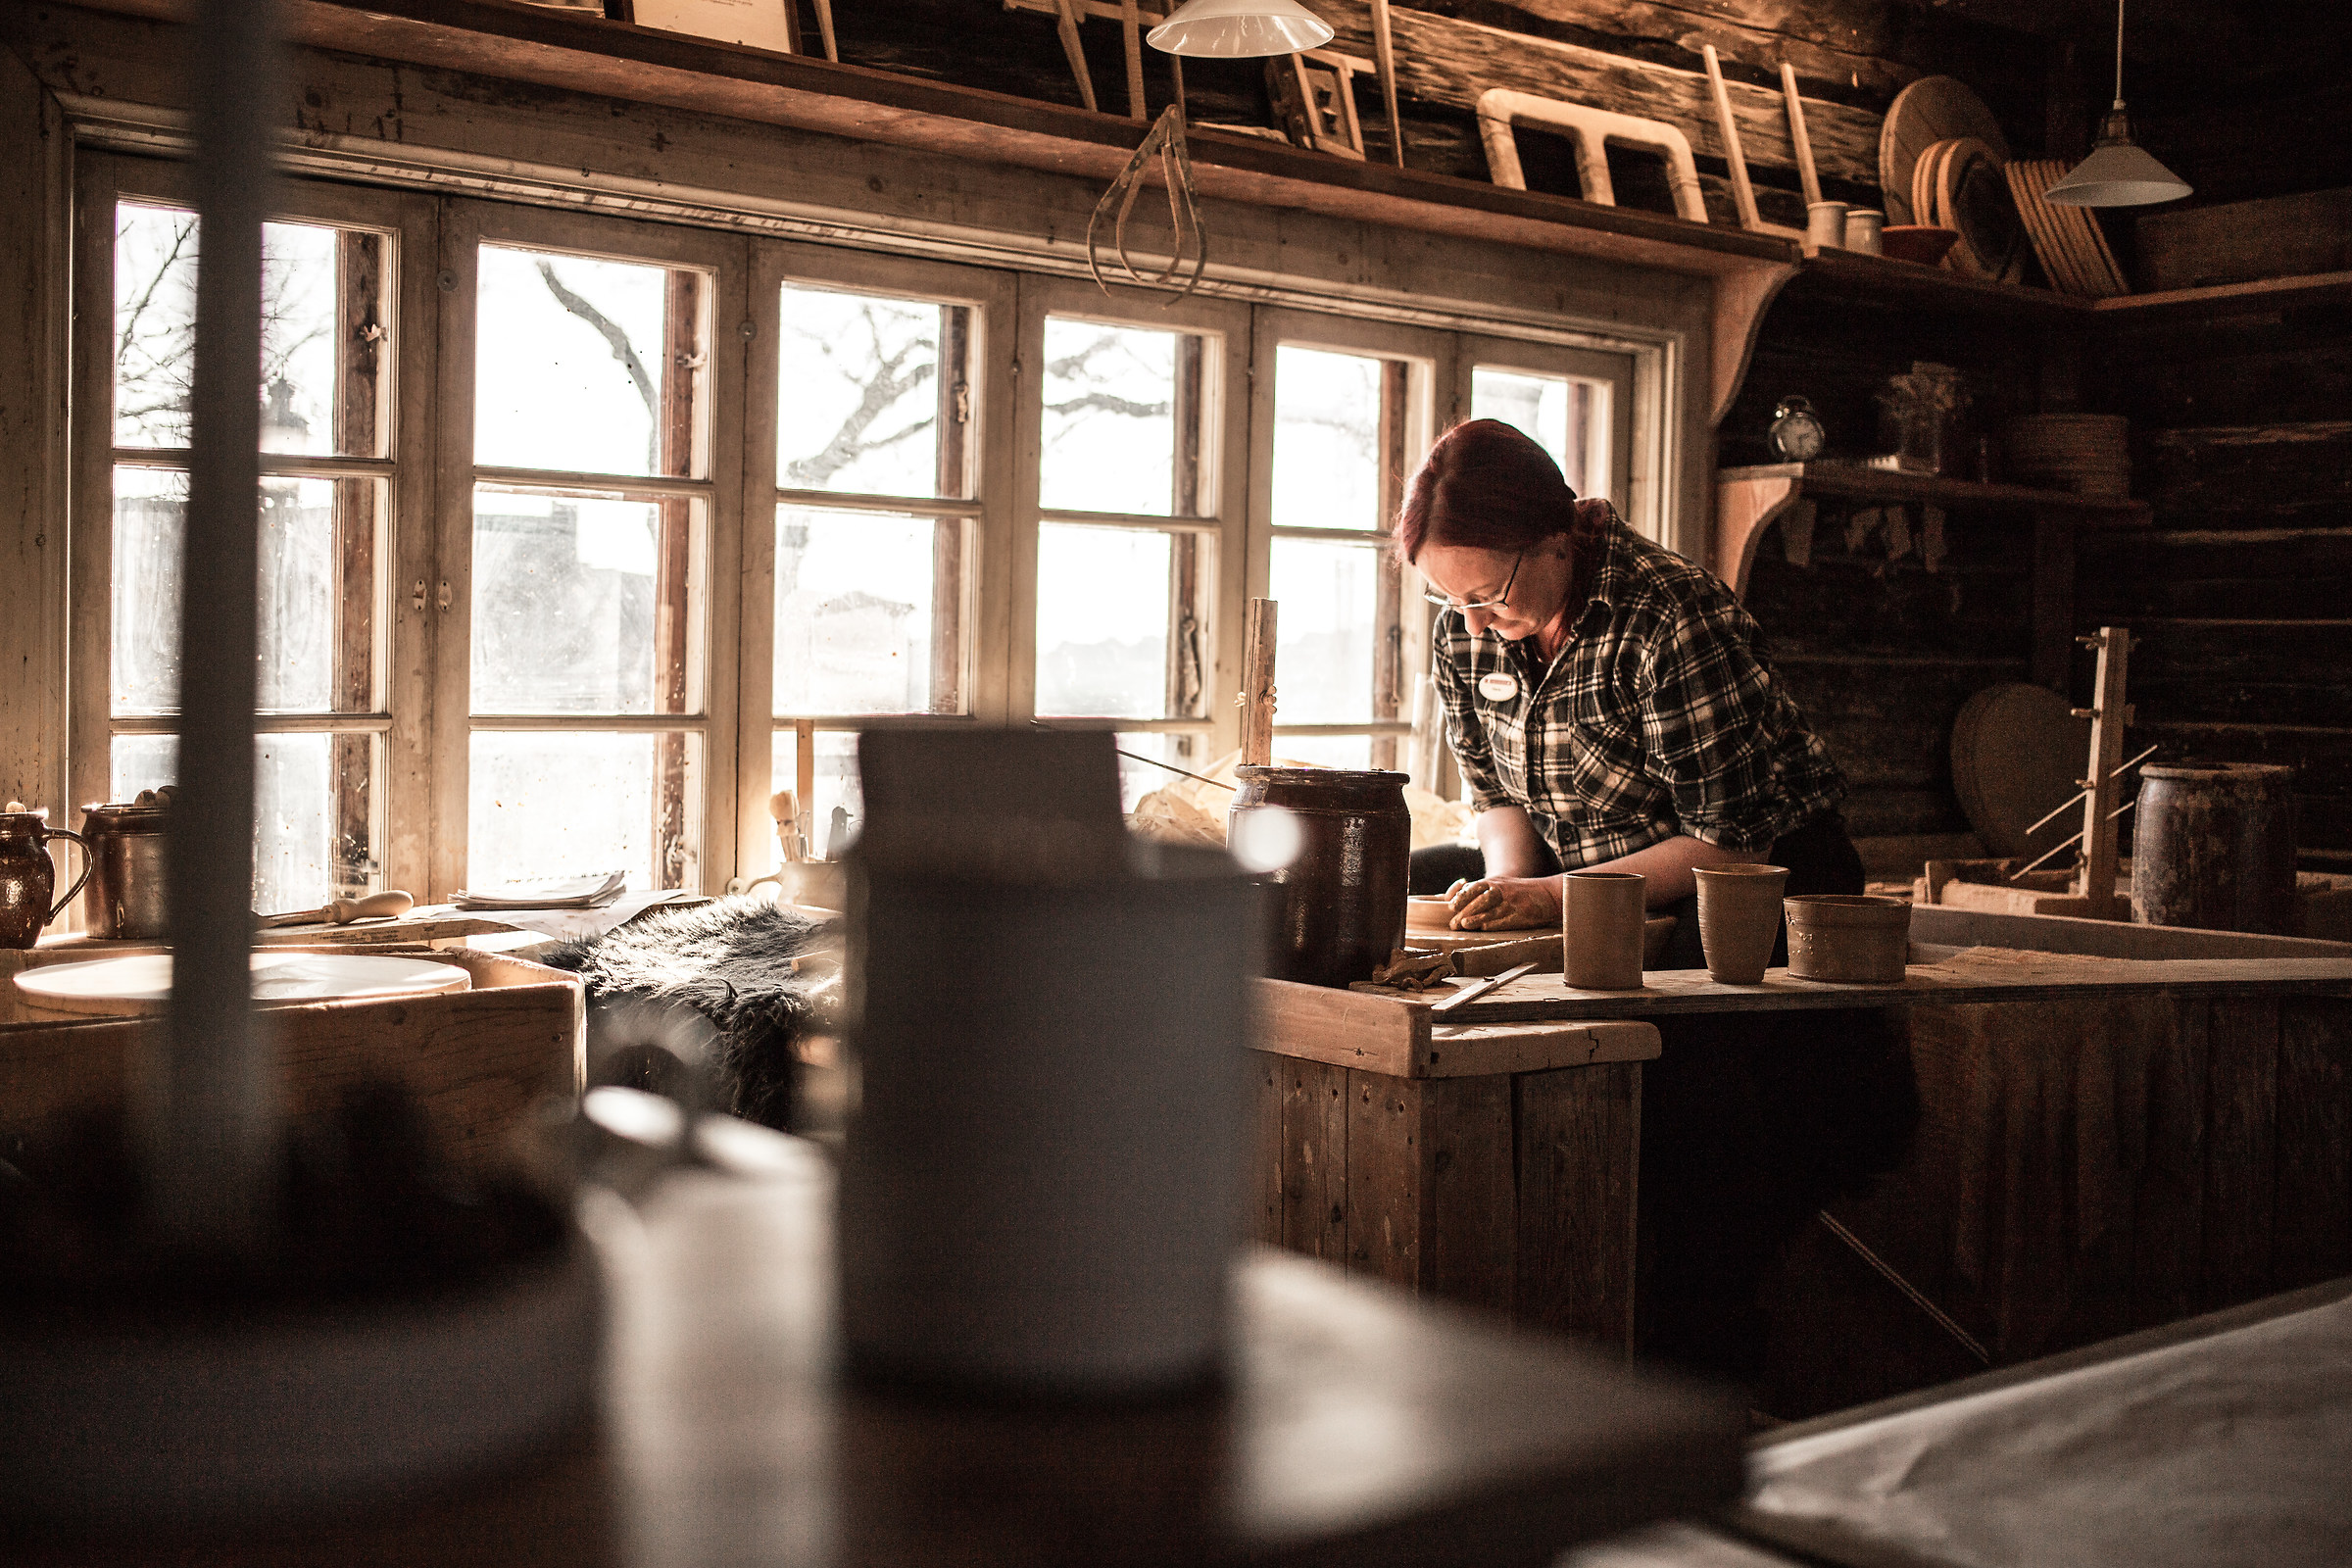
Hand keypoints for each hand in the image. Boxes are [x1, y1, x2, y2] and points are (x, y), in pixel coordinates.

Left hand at [1444, 875, 1560, 930]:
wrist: (1548, 894)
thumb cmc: (1518, 892)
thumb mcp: (1500, 885)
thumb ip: (1481, 893)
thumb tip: (1458, 904)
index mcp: (1494, 882)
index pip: (1473, 888)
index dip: (1461, 897)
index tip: (1451, 907)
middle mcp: (1502, 890)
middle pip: (1479, 900)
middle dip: (1464, 911)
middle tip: (1453, 924)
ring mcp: (1512, 902)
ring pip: (1490, 909)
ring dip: (1475, 918)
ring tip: (1464, 925)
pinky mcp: (1521, 913)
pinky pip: (1505, 919)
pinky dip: (1493, 924)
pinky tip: (1484, 929)